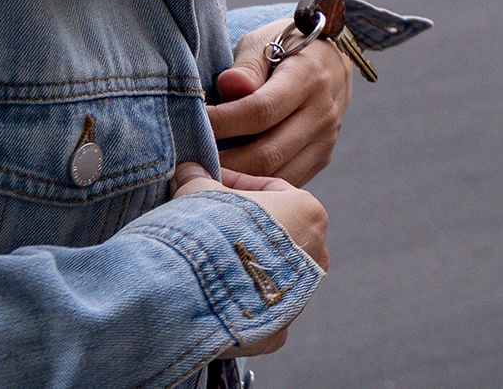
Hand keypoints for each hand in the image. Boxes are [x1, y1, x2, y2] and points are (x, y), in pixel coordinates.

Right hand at [172, 162, 328, 356]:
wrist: (192, 289)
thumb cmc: (206, 232)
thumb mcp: (200, 193)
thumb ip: (198, 180)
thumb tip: (188, 170)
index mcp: (307, 212)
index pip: (271, 191)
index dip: (235, 187)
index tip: (209, 187)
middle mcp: (315, 254)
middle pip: (273, 235)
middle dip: (240, 230)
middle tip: (203, 227)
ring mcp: (300, 297)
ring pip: (270, 277)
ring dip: (243, 270)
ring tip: (204, 266)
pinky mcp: (277, 332)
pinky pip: (261, 318)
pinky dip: (241, 312)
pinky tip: (216, 304)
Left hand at [209, 20, 352, 185]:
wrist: (332, 58)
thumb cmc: (287, 47)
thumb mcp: (265, 41)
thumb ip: (247, 66)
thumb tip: (229, 86)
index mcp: (308, 77)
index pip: (261, 110)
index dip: (222, 122)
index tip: (194, 124)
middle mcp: (322, 112)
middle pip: (267, 153)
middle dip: (223, 163)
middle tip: (190, 164)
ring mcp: (325, 138)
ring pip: (276, 176)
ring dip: (237, 182)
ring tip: (205, 177)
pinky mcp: (322, 156)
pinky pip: (285, 182)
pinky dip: (255, 187)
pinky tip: (229, 181)